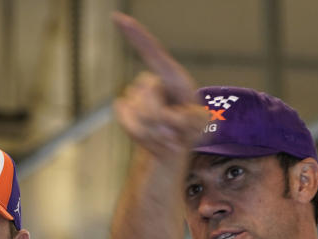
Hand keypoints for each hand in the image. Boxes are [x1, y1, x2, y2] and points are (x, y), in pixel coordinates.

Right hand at [112, 12, 208, 156]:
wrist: (171, 143)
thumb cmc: (190, 129)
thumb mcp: (200, 124)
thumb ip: (191, 119)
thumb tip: (167, 117)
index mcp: (172, 77)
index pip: (152, 51)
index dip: (135, 34)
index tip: (117, 17)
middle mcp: (150, 81)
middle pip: (149, 97)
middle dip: (164, 120)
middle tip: (176, 132)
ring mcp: (134, 95)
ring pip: (139, 114)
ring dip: (156, 133)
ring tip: (167, 136)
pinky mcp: (123, 109)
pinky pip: (127, 122)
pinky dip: (142, 137)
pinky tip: (152, 138)